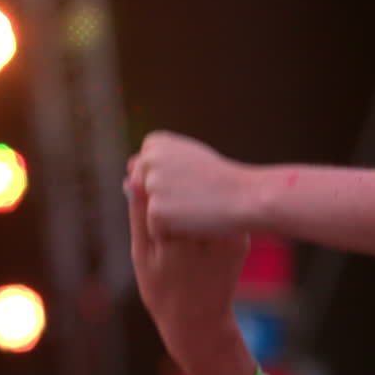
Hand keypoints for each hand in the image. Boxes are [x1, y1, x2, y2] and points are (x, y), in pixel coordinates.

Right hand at [126, 163, 249, 368]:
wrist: (199, 321)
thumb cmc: (161, 289)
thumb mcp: (142, 254)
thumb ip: (138, 215)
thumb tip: (132, 177)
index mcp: (175, 237)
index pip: (164, 188)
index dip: (152, 177)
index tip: (141, 172)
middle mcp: (206, 234)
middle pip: (189, 187)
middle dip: (173, 180)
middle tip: (158, 178)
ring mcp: (228, 237)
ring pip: (208, 195)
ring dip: (193, 190)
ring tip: (176, 195)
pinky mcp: (241, 240)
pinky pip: (221, 211)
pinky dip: (208, 206)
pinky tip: (196, 212)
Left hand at [132, 131, 253, 235]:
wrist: (246, 197)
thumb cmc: (221, 179)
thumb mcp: (188, 159)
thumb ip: (158, 161)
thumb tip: (128, 167)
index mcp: (155, 142)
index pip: (144, 174)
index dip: (169, 185)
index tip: (191, 180)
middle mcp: (149, 160)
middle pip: (143, 193)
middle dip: (164, 201)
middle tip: (193, 196)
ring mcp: (151, 185)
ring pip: (149, 212)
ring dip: (169, 216)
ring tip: (194, 207)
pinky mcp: (156, 211)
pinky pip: (156, 230)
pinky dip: (172, 232)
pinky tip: (193, 221)